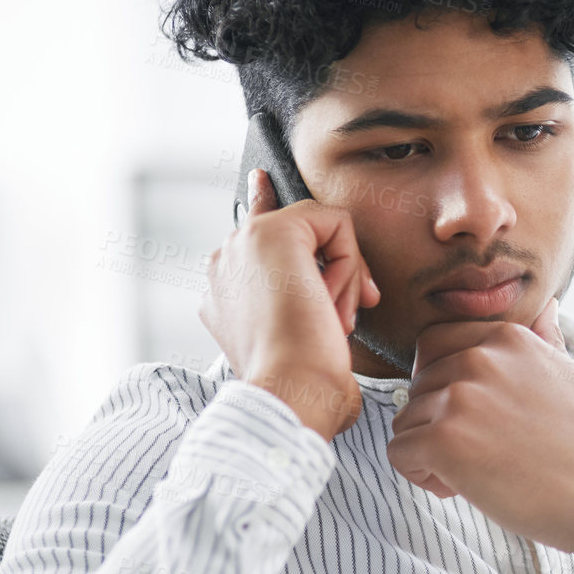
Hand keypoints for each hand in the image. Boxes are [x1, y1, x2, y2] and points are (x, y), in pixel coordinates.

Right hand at [199, 168, 380, 441]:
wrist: (290, 393)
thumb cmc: (302, 387)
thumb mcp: (301, 345)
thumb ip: (304, 309)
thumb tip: (338, 303)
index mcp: (223, 292)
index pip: (246, 233)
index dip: (259, 201)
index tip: (261, 180)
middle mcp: (224, 263)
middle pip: (296, 234)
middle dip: (335, 271)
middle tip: (340, 320)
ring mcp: (243, 244)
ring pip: (319, 229)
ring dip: (343, 276)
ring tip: (331, 320)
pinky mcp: (272, 232)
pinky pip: (335, 223)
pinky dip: (350, 263)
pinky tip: (330, 300)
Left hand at [387, 298, 573, 551]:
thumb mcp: (570, 375)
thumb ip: (546, 340)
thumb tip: (547, 307)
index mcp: (506, 339)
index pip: (434, 345)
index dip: (442, 385)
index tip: (472, 415)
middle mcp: (480, 359)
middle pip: (418, 386)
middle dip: (437, 421)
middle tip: (479, 450)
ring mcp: (459, 397)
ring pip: (407, 420)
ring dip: (430, 451)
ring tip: (474, 471)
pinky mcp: (443, 439)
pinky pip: (399, 452)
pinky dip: (420, 474)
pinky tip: (458, 485)